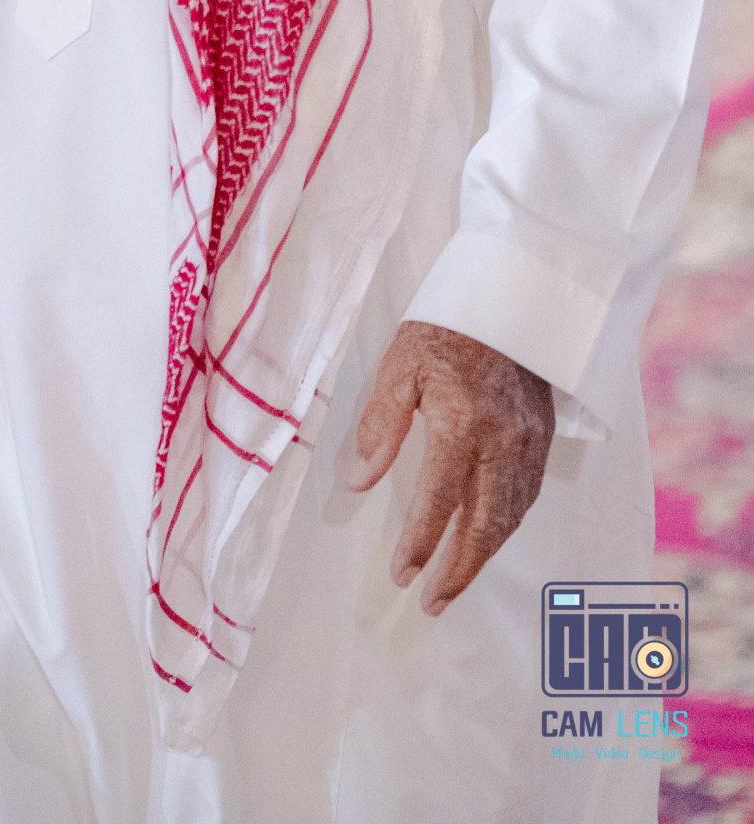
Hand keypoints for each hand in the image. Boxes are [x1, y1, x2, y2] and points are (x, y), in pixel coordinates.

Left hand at [344, 320, 553, 614]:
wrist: (509, 296)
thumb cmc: (443, 329)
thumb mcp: (398, 367)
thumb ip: (380, 427)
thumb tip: (358, 482)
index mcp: (462, 424)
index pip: (439, 501)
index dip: (421, 544)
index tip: (402, 575)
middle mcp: (502, 442)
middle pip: (484, 524)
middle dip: (459, 571)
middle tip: (433, 603)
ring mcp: (529, 443)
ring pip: (510, 517)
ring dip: (484, 556)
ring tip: (455, 583)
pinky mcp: (543, 439)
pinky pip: (527, 496)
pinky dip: (507, 526)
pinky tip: (489, 538)